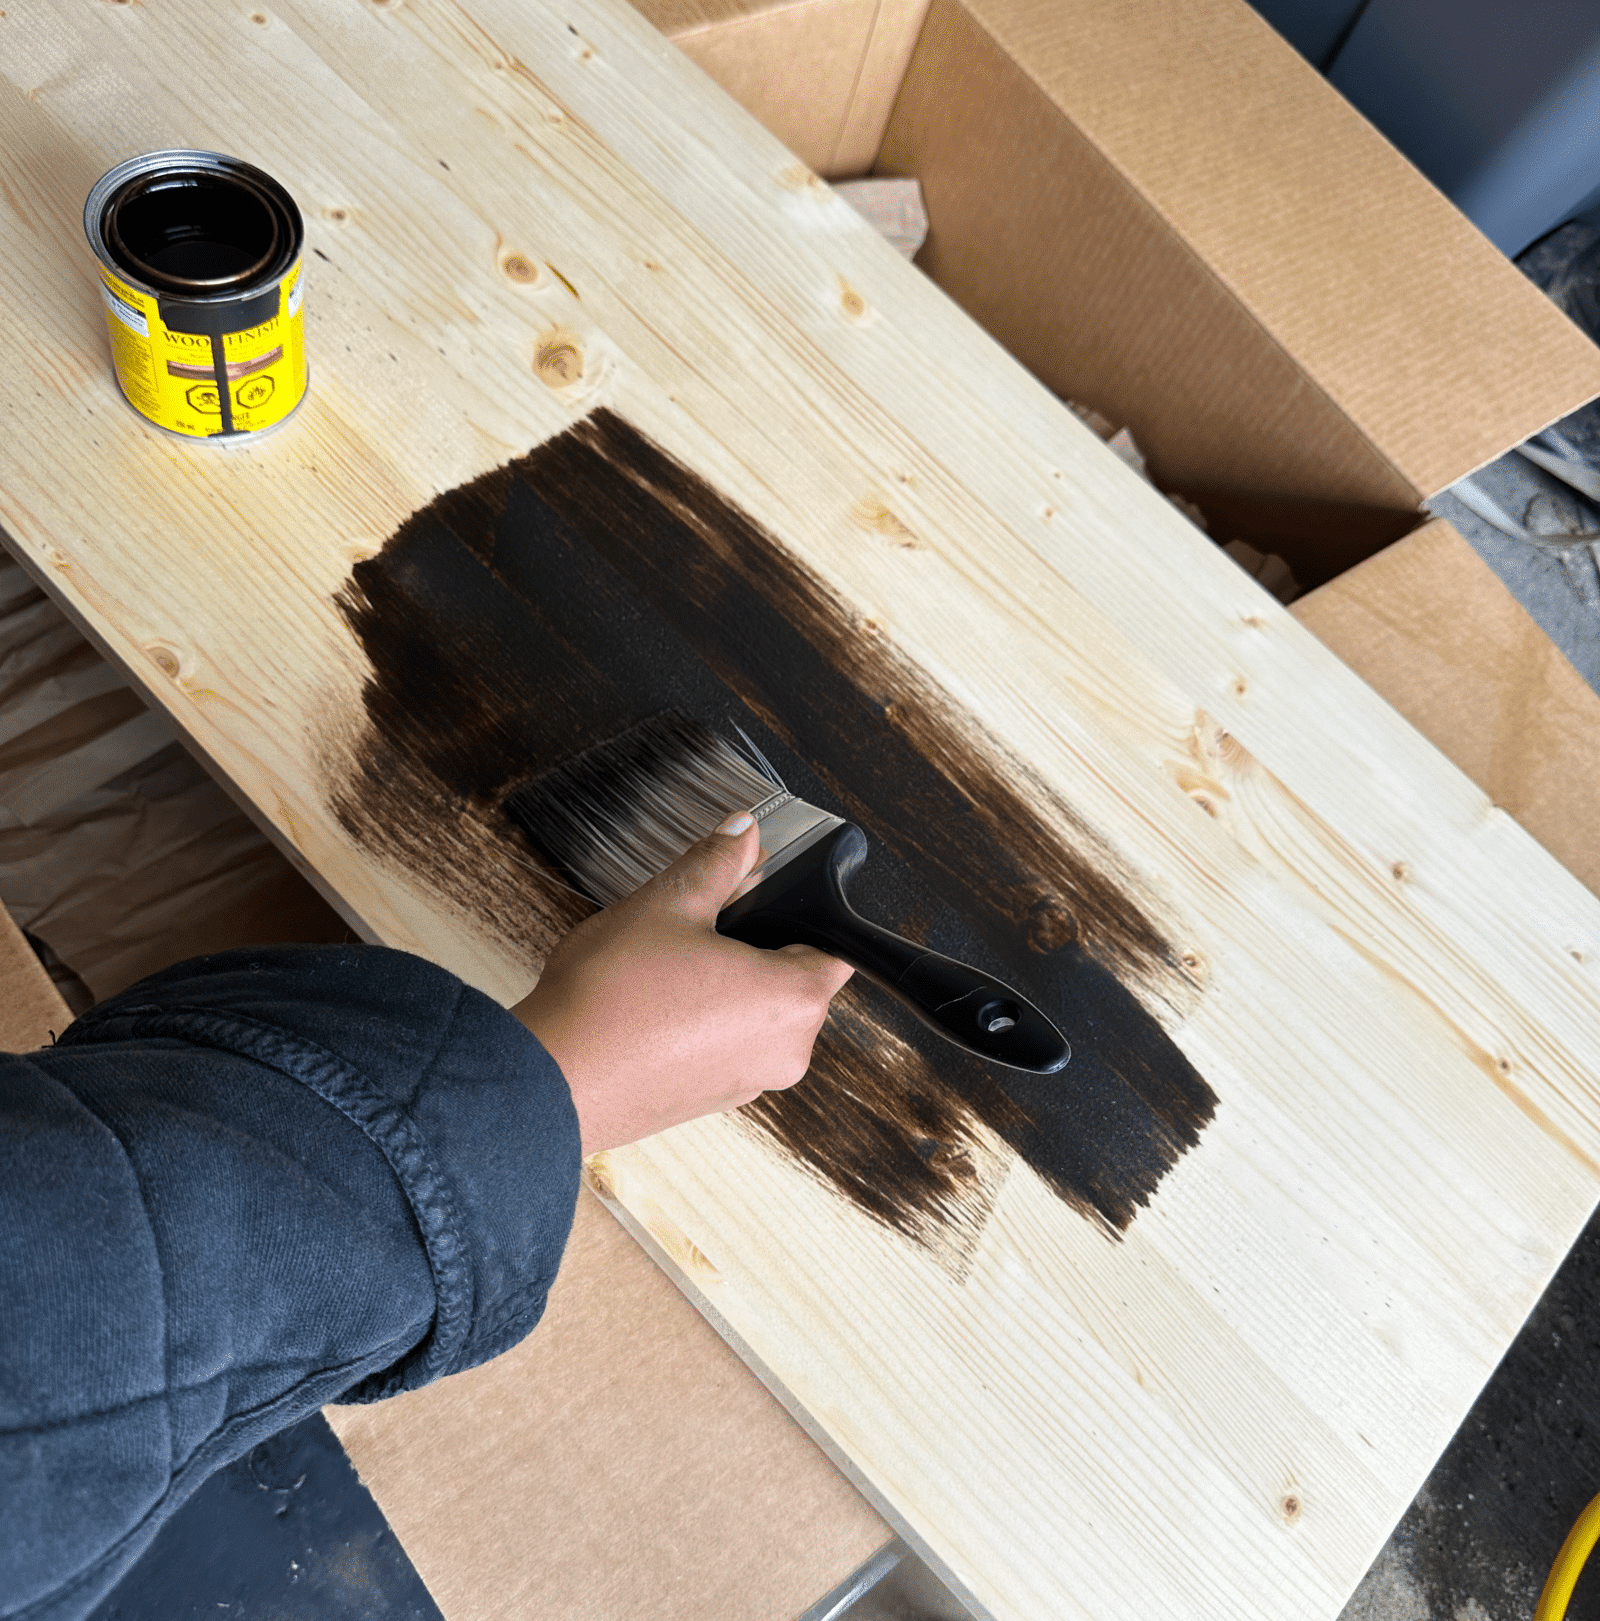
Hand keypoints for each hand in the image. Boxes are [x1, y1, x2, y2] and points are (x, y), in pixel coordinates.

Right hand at [514, 814, 853, 1152]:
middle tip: (698, 927)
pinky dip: (701, 1022)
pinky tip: (653, 1004)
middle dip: (754, 947)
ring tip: (666, 966)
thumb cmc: (611, 1000)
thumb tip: (744, 832)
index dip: (799, 915)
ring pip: (756, 1015)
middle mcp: (785, 1053)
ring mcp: (748, 1083)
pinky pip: (725, 1047)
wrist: (552, 1080)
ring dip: (724, 985)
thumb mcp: (667, 904)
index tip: (761, 900)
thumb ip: (717, 862)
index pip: (835, 948)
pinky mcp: (710, 1102)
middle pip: (795, 981)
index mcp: (794, 1001)